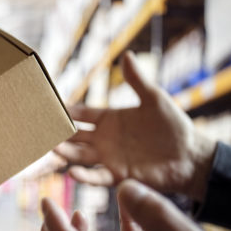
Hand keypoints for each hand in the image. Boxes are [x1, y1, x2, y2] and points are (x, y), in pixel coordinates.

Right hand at [55, 52, 215, 200]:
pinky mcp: (118, 174)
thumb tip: (127, 54)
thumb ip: (137, 80)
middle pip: (75, 135)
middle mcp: (104, 139)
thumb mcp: (155, 98)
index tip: (48, 106)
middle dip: (58, 133)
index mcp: (110, 119)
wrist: (190, 155)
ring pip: (80, 155)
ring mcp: (109, 157)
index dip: (66, 111)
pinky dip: (84, 176)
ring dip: (66, 153)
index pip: (81, 113)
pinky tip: (72, 172)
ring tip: (53, 149)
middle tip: (40, 129)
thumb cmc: (173, 126)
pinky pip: (97, 176)